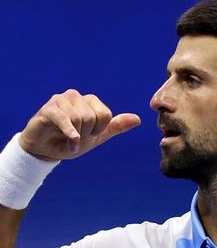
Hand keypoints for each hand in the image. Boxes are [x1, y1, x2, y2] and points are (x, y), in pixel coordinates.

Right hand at [19, 89, 140, 160]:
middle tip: (76, 137)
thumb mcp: (98, 136)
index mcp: (90, 101)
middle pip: (93, 117)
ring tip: (69, 138)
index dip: (98, 130)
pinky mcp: (48, 108)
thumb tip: (138, 119)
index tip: (88, 135)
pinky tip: (70, 143)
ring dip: (76, 135)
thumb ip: (116, 126)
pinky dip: (70, 135)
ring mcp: (61, 100)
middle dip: (86, 133)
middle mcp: (76, 96)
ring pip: (79, 118)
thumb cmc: (72, 142)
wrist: (47, 151)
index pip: (105, 115)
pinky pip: (65, 119)